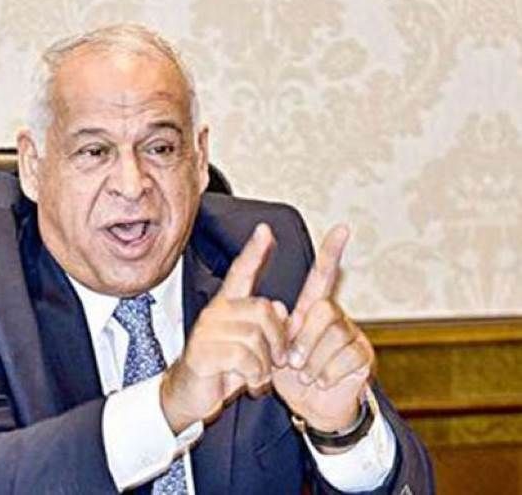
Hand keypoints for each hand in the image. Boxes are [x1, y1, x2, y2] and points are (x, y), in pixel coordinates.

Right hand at [161, 223, 286, 432]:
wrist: (190, 395)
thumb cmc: (222, 369)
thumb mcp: (249, 346)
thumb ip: (266, 326)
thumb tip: (279, 307)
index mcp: (227, 307)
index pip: (240, 272)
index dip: (254, 251)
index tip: (265, 230)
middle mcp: (216, 313)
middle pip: (264, 310)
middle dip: (278, 340)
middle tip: (274, 361)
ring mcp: (207, 332)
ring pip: (256, 337)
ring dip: (266, 364)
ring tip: (258, 375)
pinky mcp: (204, 353)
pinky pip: (245, 358)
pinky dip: (254, 375)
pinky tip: (249, 382)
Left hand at [271, 225, 374, 432]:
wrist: (312, 409)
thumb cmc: (292, 376)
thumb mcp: (275, 349)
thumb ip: (274, 327)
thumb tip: (279, 306)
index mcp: (314, 310)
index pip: (324, 276)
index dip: (332, 252)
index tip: (342, 228)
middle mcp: (337, 317)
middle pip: (323, 309)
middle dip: (303, 338)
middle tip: (291, 360)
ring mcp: (353, 336)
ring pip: (334, 334)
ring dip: (313, 360)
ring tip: (305, 373)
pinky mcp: (364, 356)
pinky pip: (346, 357)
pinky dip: (326, 374)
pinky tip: (321, 381)